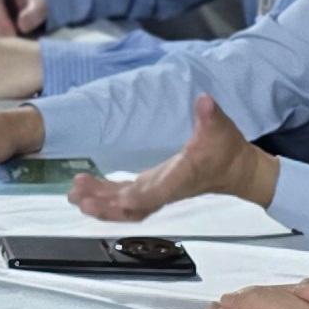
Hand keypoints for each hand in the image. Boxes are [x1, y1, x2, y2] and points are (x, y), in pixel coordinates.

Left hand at [66, 94, 278, 223]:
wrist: (234, 170)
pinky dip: (104, 199)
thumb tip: (204, 101)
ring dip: (100, 204)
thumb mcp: (220, 129)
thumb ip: (210, 116)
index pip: (162, 192)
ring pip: (126, 208)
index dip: (142, 197)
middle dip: (107, 204)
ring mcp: (157, 193)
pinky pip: (124, 201)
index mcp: (184, 177)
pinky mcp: (150, 190)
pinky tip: (83, 193)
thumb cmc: (226, 150)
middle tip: (81, 198)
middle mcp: (167, 190)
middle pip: (135, 206)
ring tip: (74, 195)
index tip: (122, 200)